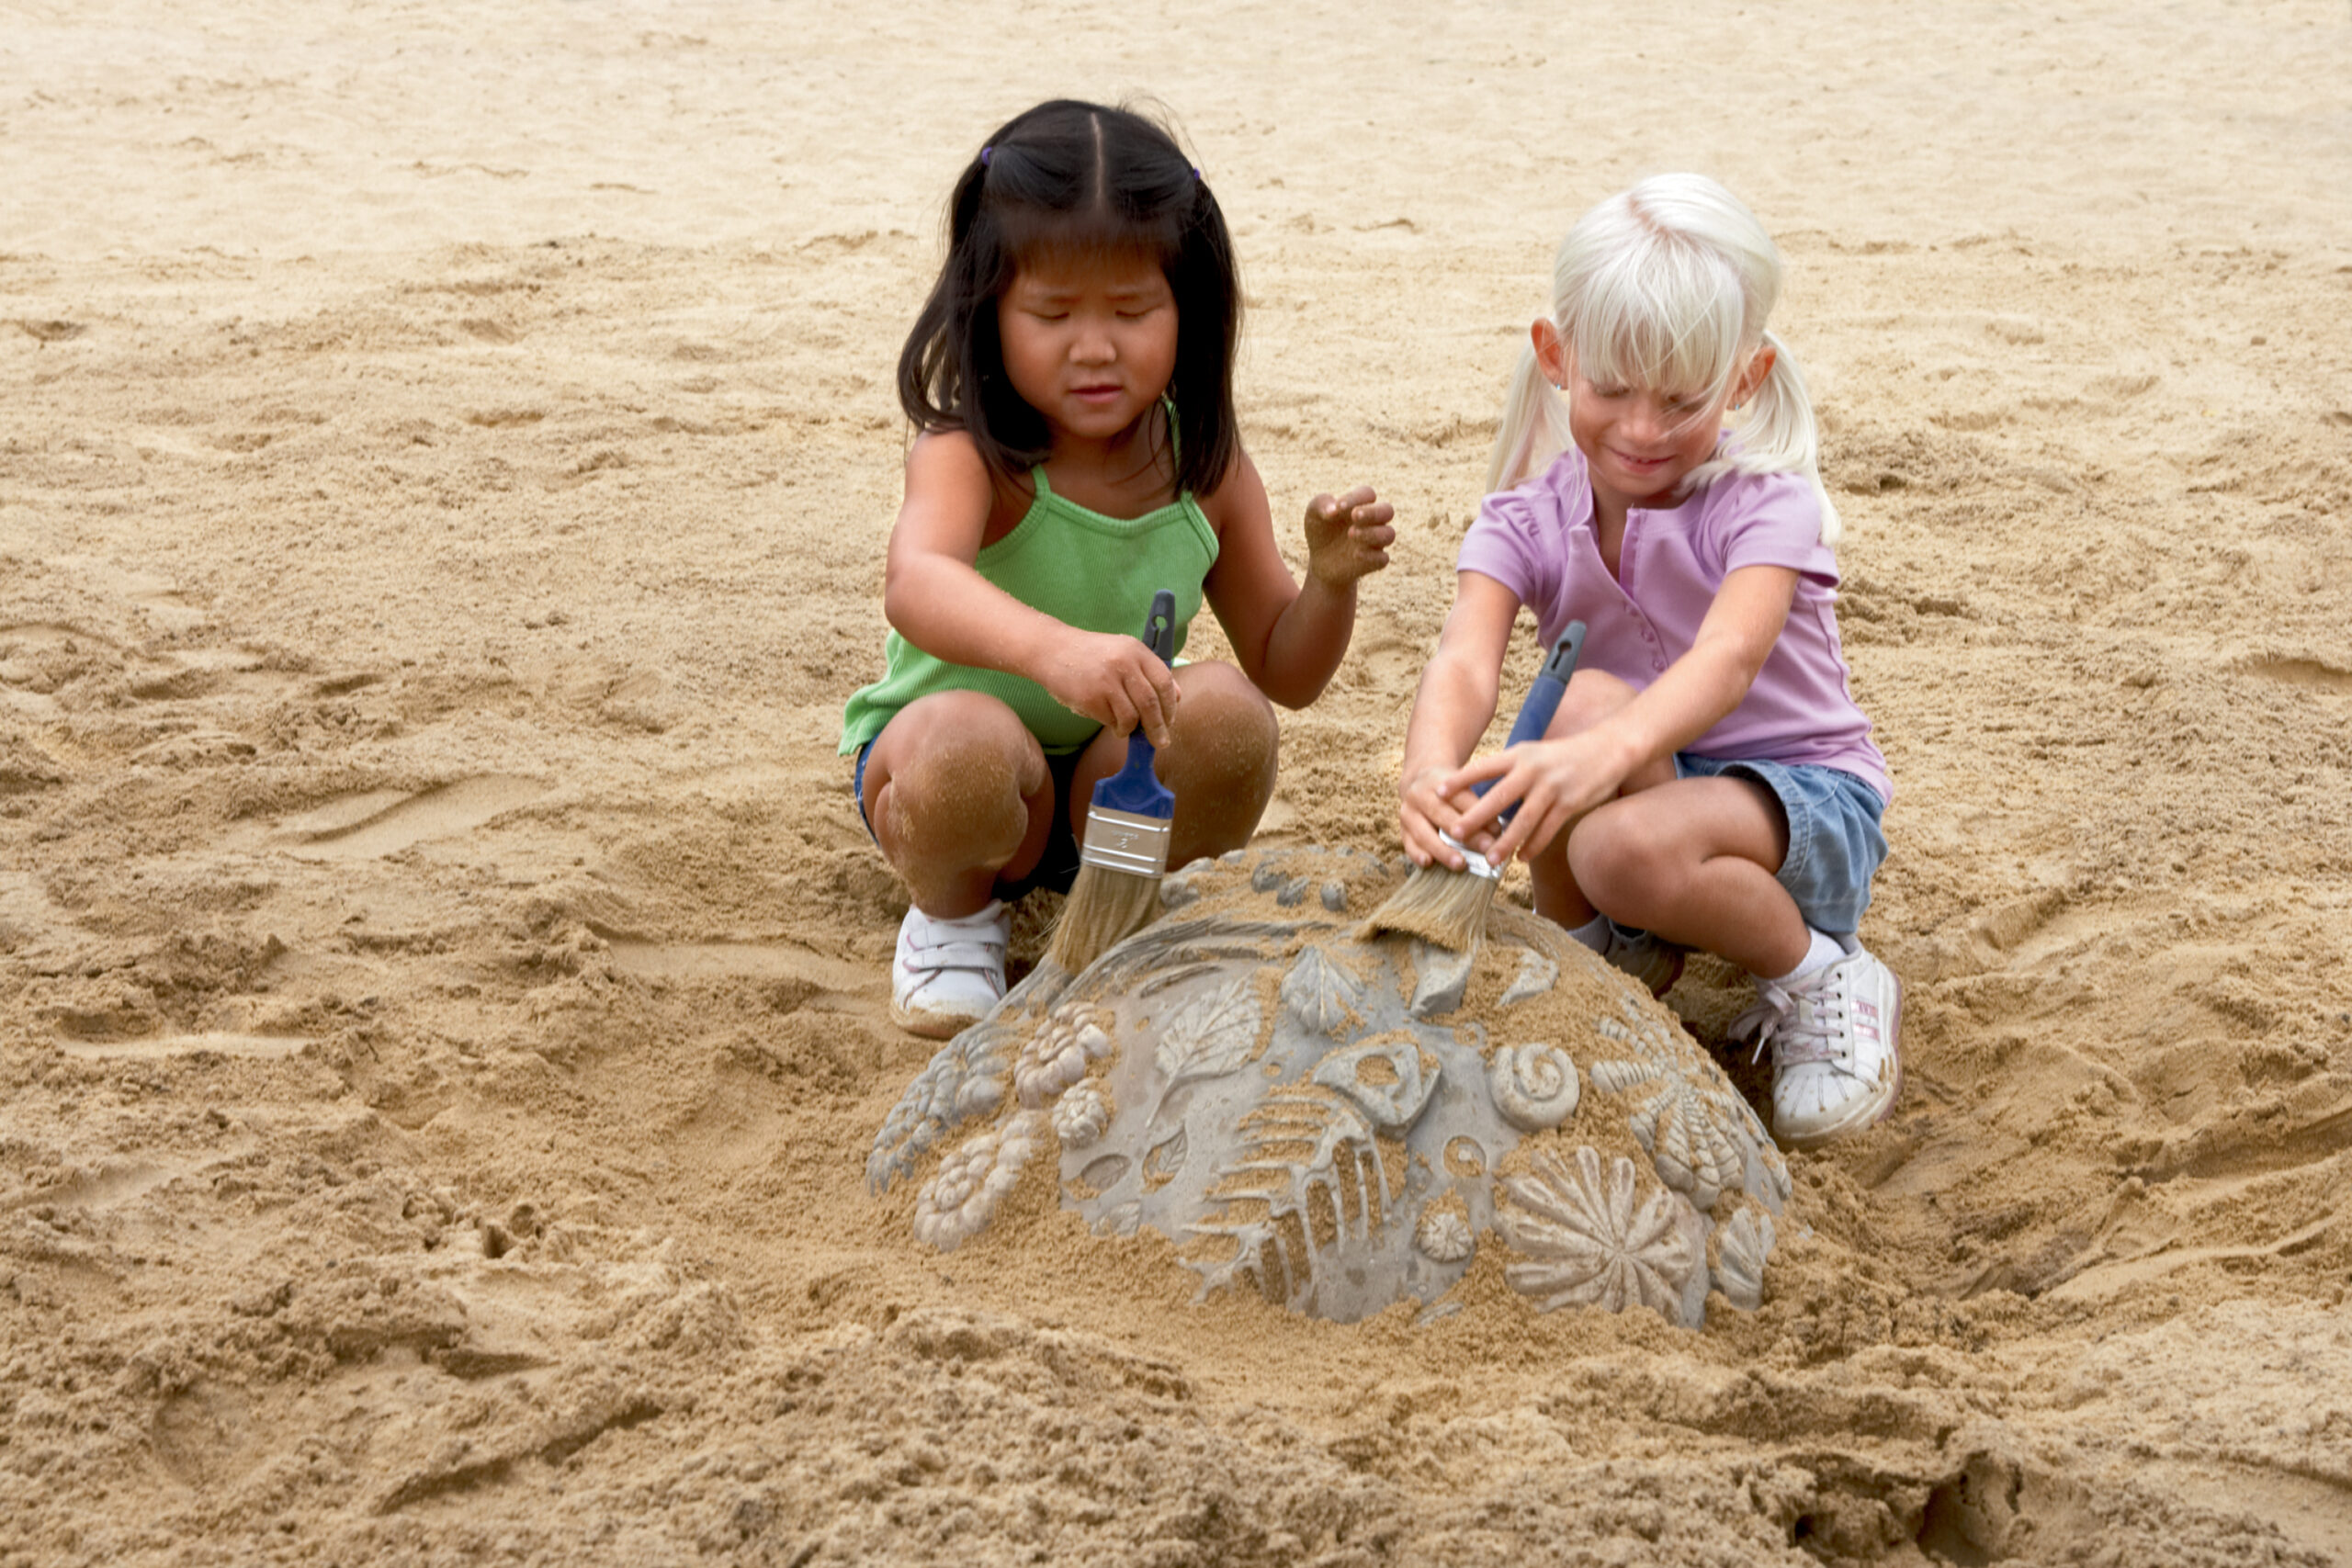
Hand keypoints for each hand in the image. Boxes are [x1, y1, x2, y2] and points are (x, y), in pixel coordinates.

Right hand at [1034, 627, 1179, 747]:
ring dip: (1131, 729)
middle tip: (1160, 741)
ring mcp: (1106, 681)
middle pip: (1151, 704)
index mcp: (1136, 650)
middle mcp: (1124, 663)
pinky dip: (1113, 726)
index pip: (1164, 682)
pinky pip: (1111, 721)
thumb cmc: (1091, 655)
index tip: (1170, 720)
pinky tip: (1108, 720)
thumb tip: (1176, 697)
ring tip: (1124, 728)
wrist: (1052, 650)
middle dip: (1158, 728)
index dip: (1170, 705)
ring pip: (1132, 717)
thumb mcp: (1123, 653)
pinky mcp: (1090, 698)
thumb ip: (1149, 672)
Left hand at [1302, 486, 1394, 588]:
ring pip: (1389, 534)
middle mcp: (1373, 521)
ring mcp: (1375, 542)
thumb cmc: (1320, 530)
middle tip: (1355, 515)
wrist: (1319, 561)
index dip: (1355, 498)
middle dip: (1373, 512)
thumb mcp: (1313, 514)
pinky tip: (1355, 554)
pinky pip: (1383, 558)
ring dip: (1372, 533)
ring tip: (1351, 534)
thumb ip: (1321, 504)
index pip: (1367, 494)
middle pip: (1387, 510)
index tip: (1338, 507)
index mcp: (1361, 504)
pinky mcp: (1374, 561)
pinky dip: (1371, 556)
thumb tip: (1333, 510)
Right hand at [1397, 763, 1495, 869]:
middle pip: (1443, 815)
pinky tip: (1428, 863)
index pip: (1461, 797)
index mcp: (1439, 780)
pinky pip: (1408, 843)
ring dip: (1443, 850)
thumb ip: (1478, 805)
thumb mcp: (1463, 786)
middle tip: (1486, 848)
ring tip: (1460, 864)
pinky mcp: (1402, 828)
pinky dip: (1417, 854)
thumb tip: (1498, 833)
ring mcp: (1408, 812)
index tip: (1498, 831)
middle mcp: (1420, 794)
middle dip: (1466, 834)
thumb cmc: (1451, 789)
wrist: (1419, 779)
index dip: (1479, 813)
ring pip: (1424, 833)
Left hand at [1443, 732, 1627, 865]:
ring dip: (1505, 843)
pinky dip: (1533, 846)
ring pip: (1523, 820)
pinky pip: (1546, 830)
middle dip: (1474, 818)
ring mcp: (1551, 787)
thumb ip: (1509, 772)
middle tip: (1454, 835)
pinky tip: (1521, 858)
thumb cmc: (1562, 756)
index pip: (1483, 767)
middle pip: (1498, 797)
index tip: (1437, 792)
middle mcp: (1532, 769)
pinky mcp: (1569, 803)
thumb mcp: (1532, 754)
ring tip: (1489, 860)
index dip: (1459, 780)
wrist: (1607, 750)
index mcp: (1519, 755)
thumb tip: (1482, 794)